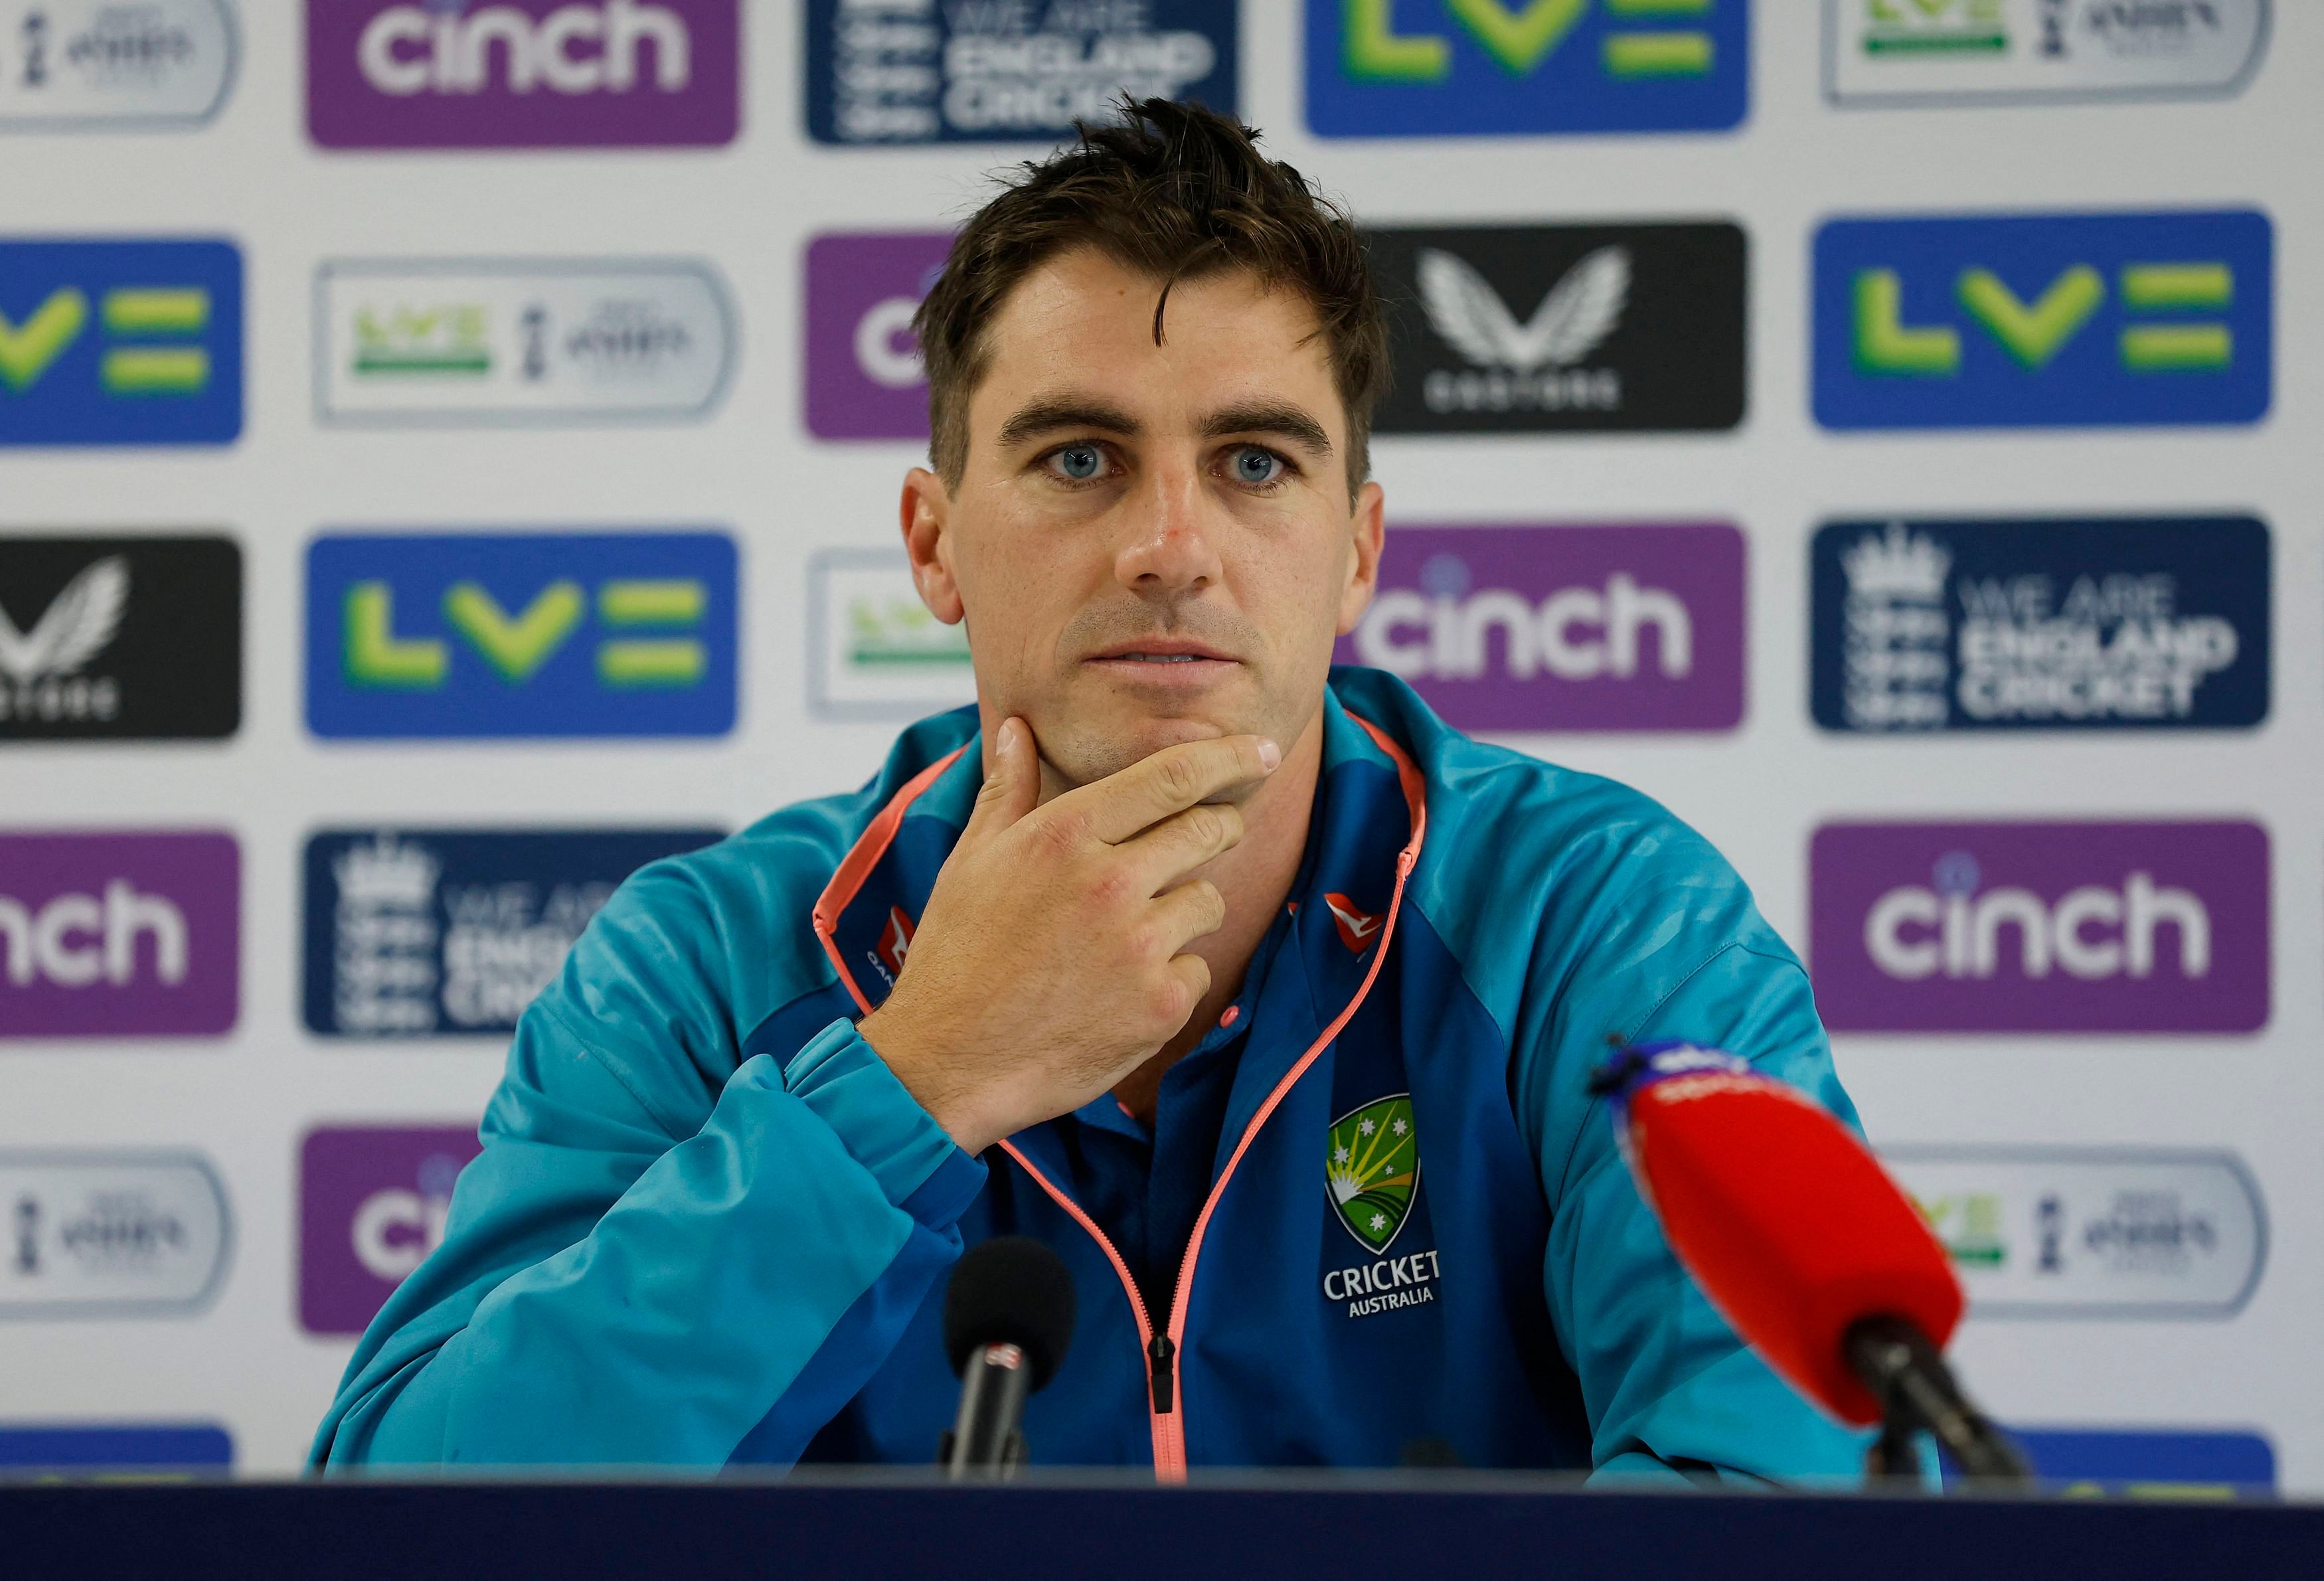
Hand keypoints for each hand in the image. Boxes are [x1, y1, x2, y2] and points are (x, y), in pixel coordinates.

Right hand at [858, 717, 1280, 1152]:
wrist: (947, 1062)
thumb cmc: (957, 955)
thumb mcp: (973, 860)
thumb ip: (1009, 789)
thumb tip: (1018, 728)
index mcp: (1065, 833)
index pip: (1173, 776)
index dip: (1230, 757)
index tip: (1262, 751)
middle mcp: (1109, 881)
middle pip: (1209, 830)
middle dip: (1220, 828)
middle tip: (1210, 837)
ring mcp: (1139, 945)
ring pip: (1208, 901)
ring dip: (1185, 911)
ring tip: (1129, 938)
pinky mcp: (1160, 1005)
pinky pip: (1197, 969)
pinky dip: (1171, 979)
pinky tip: (1120, 993)